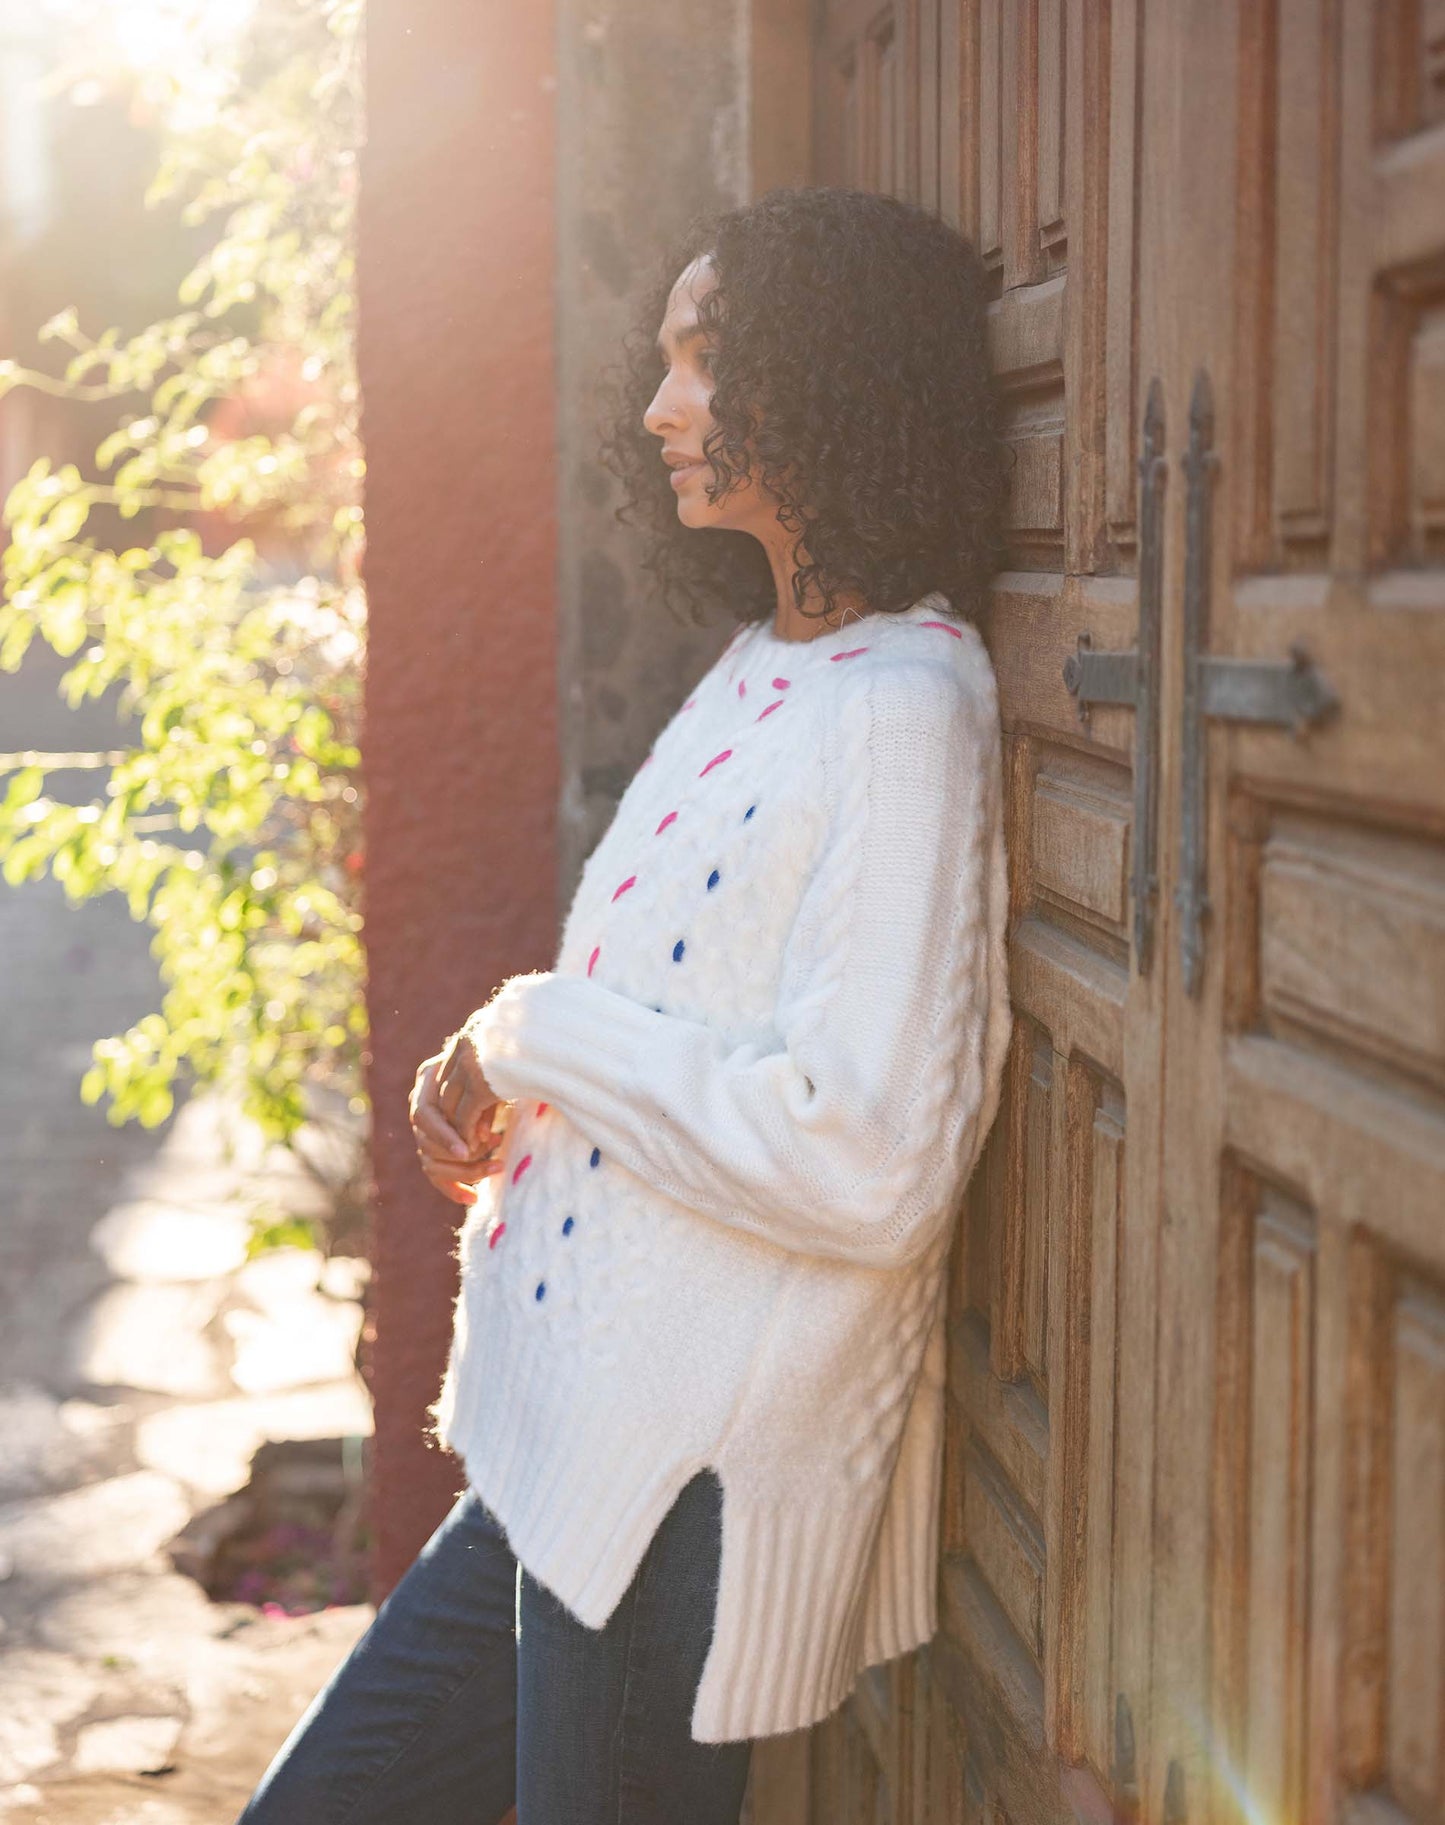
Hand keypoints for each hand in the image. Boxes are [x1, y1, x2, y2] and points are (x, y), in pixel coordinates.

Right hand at [408, 1040, 506, 1205]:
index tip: (468, 1151)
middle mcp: (420, 1103)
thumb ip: (482, 1102)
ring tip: (497, 1167)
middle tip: (495, 1162)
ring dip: (465, 1172)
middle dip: (461, 1158)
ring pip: (432, 1162)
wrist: (491, 1055)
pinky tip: (474, 1198)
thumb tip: (483, 1138)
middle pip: (426, 1143)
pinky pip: (436, 1174)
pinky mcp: (434, 1145)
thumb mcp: (489, 1075)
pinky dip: (453, 1189)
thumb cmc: (494, 1062)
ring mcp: (425, 1126)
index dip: (444, 1136)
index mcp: (427, 1079)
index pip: (423, 1115)